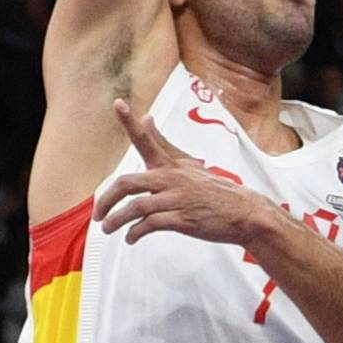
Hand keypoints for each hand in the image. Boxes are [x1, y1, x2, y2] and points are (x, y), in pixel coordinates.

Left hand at [95, 104, 267, 250]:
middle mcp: (172, 178)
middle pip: (128, 183)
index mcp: (172, 165)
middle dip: (106, 199)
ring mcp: (177, 199)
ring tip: (109, 229)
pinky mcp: (183, 219)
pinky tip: (130, 238)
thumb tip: (147, 119)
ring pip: (135, 207)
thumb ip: (164, 144)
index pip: (147, 140)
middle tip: (97, 214)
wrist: (244, 213)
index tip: (118, 104)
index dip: (131, 123)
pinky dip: (135, 233)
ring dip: (117, 220)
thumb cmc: (215, 191)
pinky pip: (150, 224)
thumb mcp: (189, 164)